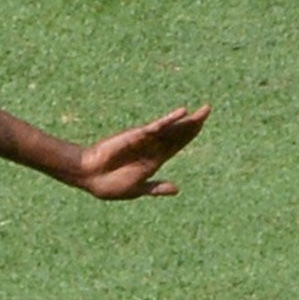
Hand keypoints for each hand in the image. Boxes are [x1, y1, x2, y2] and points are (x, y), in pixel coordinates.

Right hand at [71, 105, 210, 198]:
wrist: (90, 177)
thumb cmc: (110, 185)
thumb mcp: (137, 190)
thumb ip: (156, 188)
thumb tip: (176, 189)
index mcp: (154, 160)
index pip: (177, 144)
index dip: (190, 135)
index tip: (202, 124)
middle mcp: (152, 147)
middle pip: (178, 133)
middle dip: (194, 124)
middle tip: (208, 109)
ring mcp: (145, 140)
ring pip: (172, 128)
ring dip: (187, 120)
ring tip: (203, 110)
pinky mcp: (136, 136)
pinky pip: (157, 127)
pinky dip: (169, 120)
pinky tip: (182, 114)